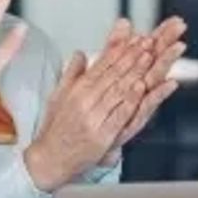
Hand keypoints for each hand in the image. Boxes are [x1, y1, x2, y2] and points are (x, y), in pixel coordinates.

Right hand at [25, 18, 182, 192]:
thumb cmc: (55, 129)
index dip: (121, 50)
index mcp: (77, 90)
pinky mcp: (101, 135)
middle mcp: (84, 101)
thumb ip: (72, 73)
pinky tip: (140, 88)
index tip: (135, 38)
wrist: (48, 159)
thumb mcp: (59, 96)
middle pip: (112, 74)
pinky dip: (130, 100)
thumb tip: (81, 53)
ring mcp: (93, 118)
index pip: (102, 65)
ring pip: (117, 90)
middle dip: (132, 56)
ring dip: (135, 71)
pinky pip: (118, 114)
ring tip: (149, 56)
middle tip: (147, 41)